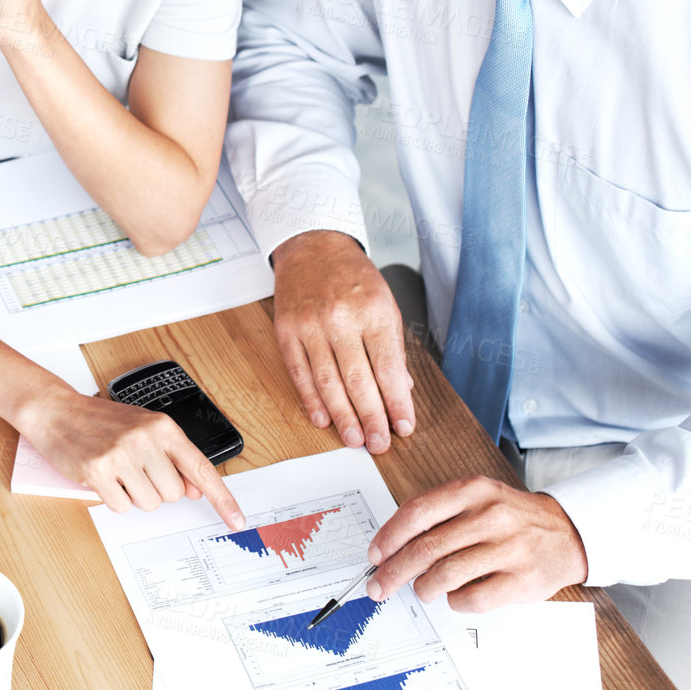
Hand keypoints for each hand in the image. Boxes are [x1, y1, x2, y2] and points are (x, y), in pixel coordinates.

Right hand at [15, 383, 245, 527]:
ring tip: (117, 471)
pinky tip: (103, 478)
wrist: (56, 410)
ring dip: (134, 495)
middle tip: (135, 470)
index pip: (201, 468)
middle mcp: (145, 439)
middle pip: (173, 494)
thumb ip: (172, 457)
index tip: (237, 520)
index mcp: (162, 427)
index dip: (222, 499)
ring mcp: (121, 455)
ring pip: (149, 504)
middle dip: (156, 490)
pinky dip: (114, 499)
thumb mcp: (143, 429)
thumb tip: (196, 490)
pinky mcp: (98, 472)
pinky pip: (122, 507)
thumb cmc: (100, 420)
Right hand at [271, 230, 413, 451]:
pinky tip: (323, 418)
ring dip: (342, 416)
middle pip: (358, 380)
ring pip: (327, 381)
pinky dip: (311, 399)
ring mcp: (310, 325)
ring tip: (355, 438)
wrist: (312, 246)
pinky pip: (299, 372)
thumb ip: (392, 347)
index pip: (388, 368)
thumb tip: (400, 390)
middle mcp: (341, 318)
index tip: (403, 427)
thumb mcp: (385, 304)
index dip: (397, 403)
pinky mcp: (287, 330)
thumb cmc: (353, 276)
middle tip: (379, 443)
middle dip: (372, 418)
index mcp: (373, 311)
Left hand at [367, 475, 587, 611]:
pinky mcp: (521, 580)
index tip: (374, 554)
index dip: (389, 536)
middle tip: (379, 585)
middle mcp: (490, 516)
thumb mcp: (475, 498)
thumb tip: (391, 545)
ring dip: (424, 588)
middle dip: (394, 571)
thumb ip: (438, 514)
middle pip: (426, 548)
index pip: (417, 512)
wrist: (566, 533)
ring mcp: (508, 548)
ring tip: (421, 590)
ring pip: (446, 575)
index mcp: (472, 490)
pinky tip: (454, 596)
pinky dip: (455, 601)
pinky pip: (473, 598)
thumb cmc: (509, 517)